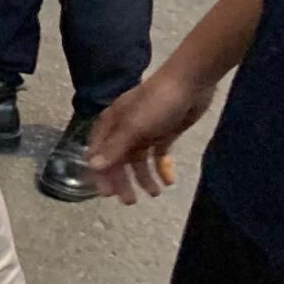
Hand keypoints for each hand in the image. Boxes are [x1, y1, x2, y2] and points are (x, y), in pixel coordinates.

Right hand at [87, 64, 219, 202]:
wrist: (191, 82)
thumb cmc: (157, 102)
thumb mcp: (134, 126)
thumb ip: (114, 147)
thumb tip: (92, 166)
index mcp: (110, 125)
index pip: (99, 154)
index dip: (101, 174)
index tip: (108, 194)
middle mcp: (124, 130)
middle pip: (118, 160)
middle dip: (123, 181)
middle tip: (131, 200)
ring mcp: (144, 132)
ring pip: (138, 161)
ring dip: (144, 177)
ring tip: (155, 193)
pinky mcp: (164, 133)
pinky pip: (158, 156)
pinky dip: (161, 168)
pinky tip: (169, 181)